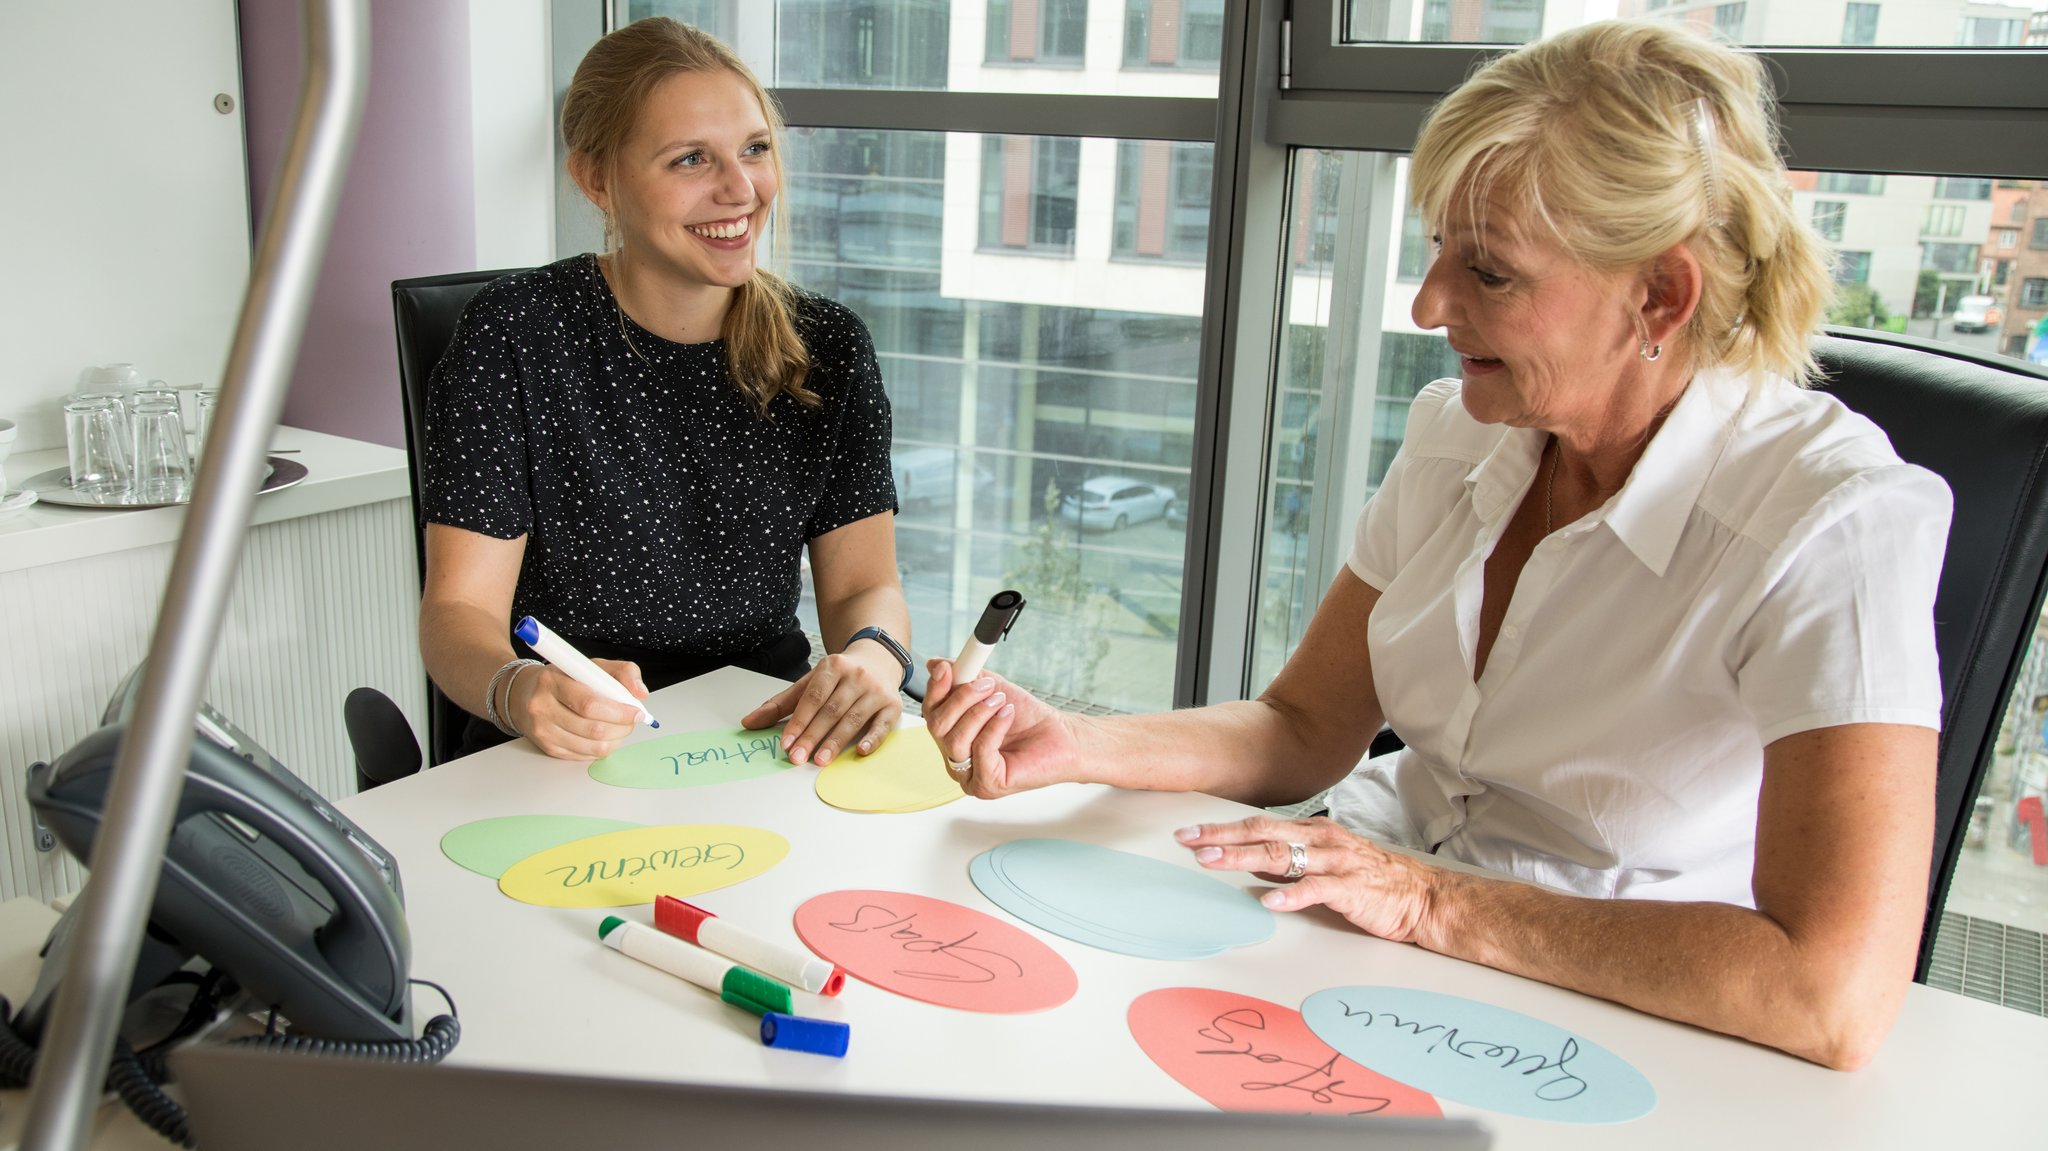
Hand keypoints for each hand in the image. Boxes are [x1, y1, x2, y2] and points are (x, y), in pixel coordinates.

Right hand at [509, 658, 648, 760]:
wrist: (525, 694)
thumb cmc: (564, 678)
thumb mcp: (592, 665)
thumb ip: (622, 672)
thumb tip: (641, 693)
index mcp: (553, 681)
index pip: (590, 704)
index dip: (619, 711)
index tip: (636, 712)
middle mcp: (543, 707)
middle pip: (593, 729)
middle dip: (622, 727)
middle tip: (631, 721)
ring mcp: (543, 731)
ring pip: (591, 746)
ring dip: (615, 740)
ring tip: (620, 728)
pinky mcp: (547, 747)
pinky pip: (583, 756)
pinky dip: (601, 749)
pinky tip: (604, 736)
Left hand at [741, 646, 902, 765]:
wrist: (879, 659)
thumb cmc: (840, 676)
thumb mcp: (810, 682)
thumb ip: (781, 703)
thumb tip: (748, 722)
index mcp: (833, 666)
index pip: (812, 698)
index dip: (798, 721)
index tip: (786, 743)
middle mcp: (856, 676)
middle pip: (831, 710)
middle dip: (812, 736)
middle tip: (797, 757)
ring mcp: (876, 690)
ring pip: (853, 719)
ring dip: (835, 742)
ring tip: (820, 760)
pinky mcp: (893, 705)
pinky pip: (882, 725)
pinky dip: (872, 739)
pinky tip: (860, 752)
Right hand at [921, 658, 1078, 798]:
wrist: (1061, 736)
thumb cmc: (1027, 718)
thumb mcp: (991, 690)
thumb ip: (964, 677)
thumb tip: (936, 664)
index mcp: (952, 736)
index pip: (930, 714)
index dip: (935, 690)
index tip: (947, 669)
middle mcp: (955, 759)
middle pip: (937, 727)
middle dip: (960, 699)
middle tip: (986, 685)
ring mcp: (969, 776)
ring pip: (954, 740)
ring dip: (978, 713)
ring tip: (1001, 701)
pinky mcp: (987, 785)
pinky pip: (980, 751)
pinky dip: (994, 728)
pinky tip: (1007, 715)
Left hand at [1176, 815, 1439, 943]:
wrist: (1422, 896)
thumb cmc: (1374, 880)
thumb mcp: (1327, 861)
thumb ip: (1290, 859)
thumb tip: (1250, 859)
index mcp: (1314, 832)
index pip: (1260, 825)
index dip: (1224, 828)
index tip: (1192, 833)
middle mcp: (1322, 841)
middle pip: (1263, 834)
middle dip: (1222, 837)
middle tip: (1189, 841)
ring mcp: (1336, 863)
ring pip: (1281, 856)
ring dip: (1242, 858)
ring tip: (1213, 862)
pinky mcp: (1350, 889)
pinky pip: (1315, 889)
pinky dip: (1289, 895)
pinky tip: (1268, 901)